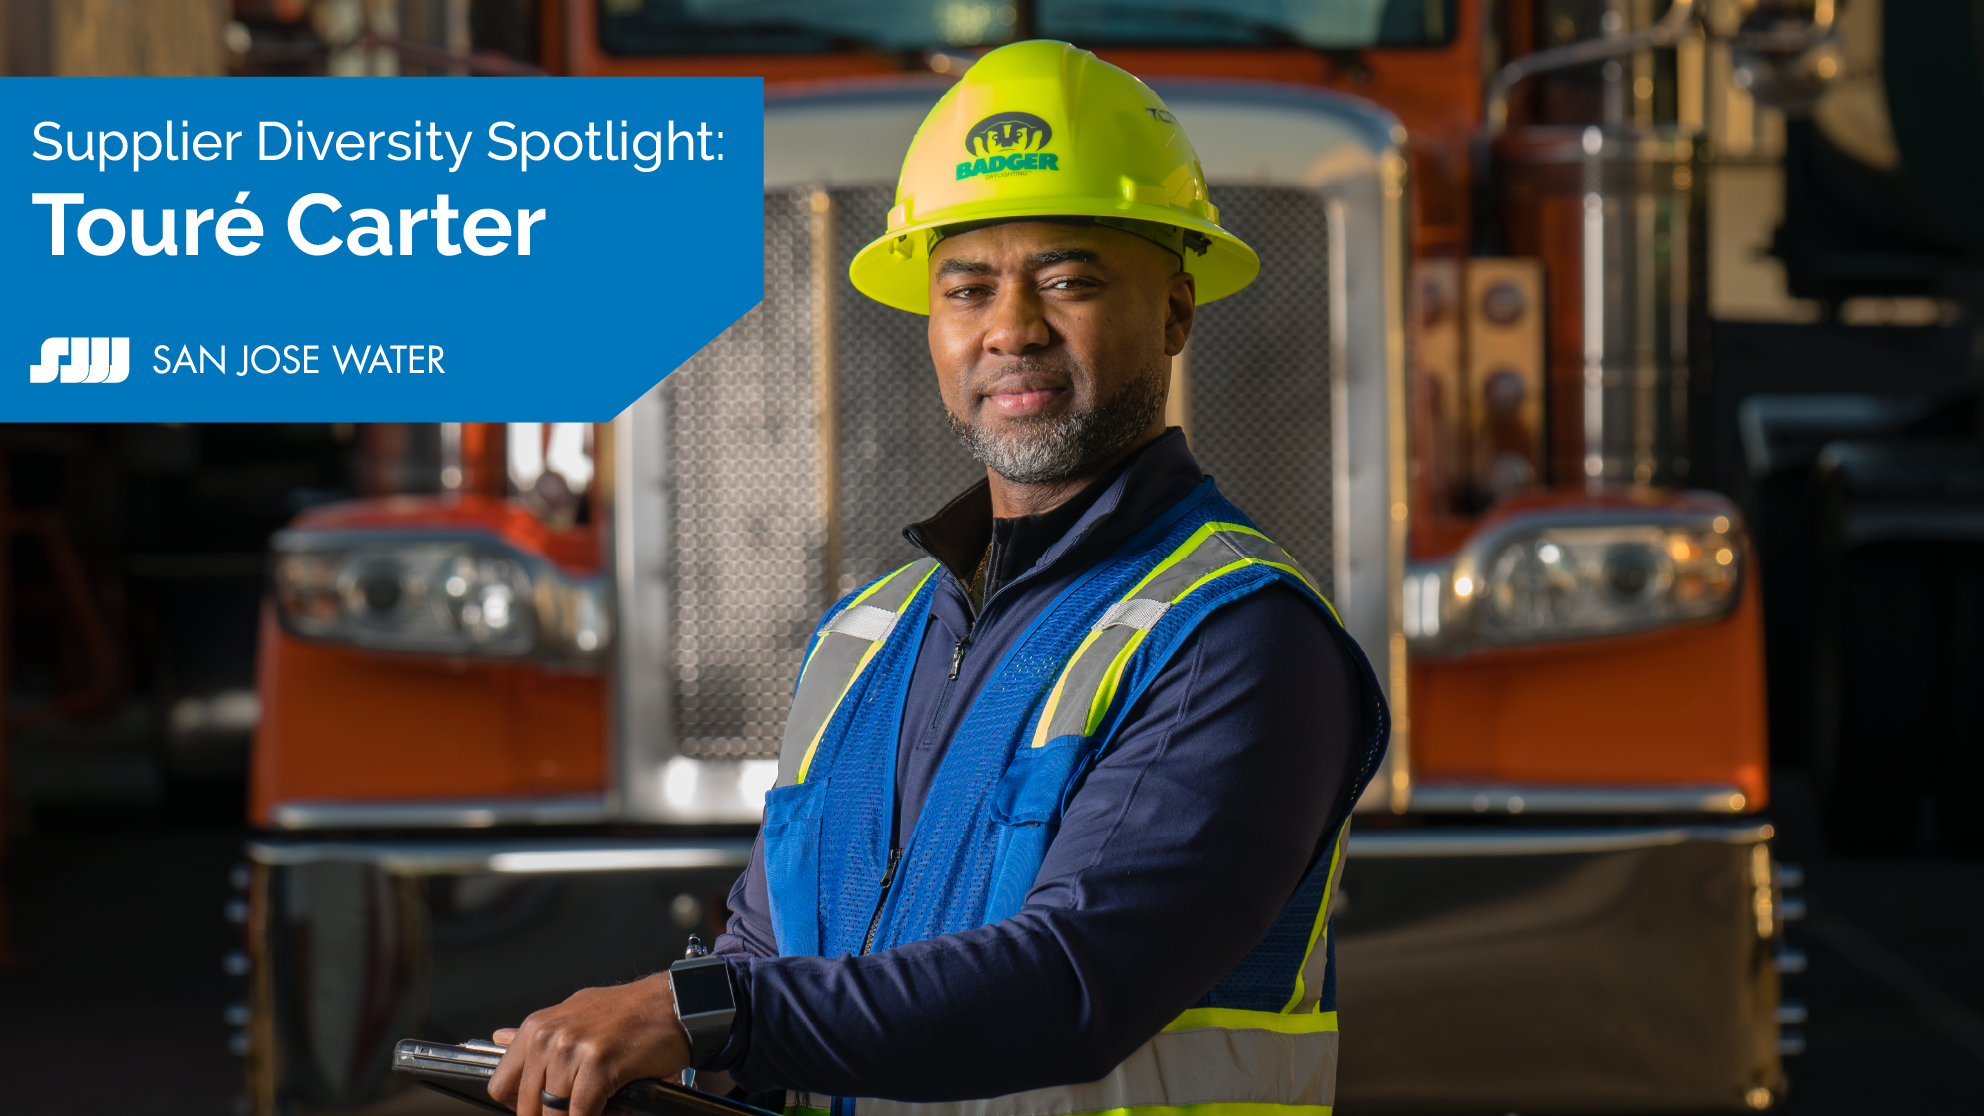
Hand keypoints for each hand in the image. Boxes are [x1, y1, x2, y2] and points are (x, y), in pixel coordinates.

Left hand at [487, 973, 692, 1115]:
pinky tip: (613, 1110)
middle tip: (580, 1110)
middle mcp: (548, 1035)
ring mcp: (572, 1048)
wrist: (675, 1004)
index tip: (543, 1111)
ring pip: (552, 1113)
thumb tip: (499, 1036)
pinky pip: (580, 1113)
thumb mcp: (575, 1014)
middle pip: (526, 1106)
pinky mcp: (598, 1063)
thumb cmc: (628, 1013)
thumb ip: (539, 1034)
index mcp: (537, 1027)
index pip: (501, 1086)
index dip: (520, 1107)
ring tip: (603, 1108)